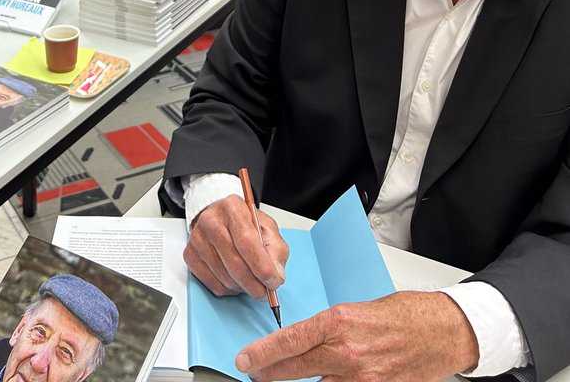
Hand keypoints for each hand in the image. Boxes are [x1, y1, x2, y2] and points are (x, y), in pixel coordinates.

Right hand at [184, 195, 287, 299]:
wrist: (219, 218)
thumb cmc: (243, 223)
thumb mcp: (267, 228)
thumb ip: (276, 250)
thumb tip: (276, 275)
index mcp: (232, 208)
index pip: (247, 242)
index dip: (262, 267)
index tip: (273, 281)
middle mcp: (211, 221)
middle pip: (235, 263)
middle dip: (254, 284)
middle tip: (265, 291)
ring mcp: (197, 239)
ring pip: (225, 278)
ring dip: (243, 288)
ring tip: (251, 282)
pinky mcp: (190, 255)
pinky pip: (213, 285)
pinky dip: (229, 290)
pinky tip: (235, 280)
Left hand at [235, 290, 478, 381]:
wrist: (442, 331)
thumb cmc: (404, 314)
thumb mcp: (357, 311)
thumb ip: (330, 330)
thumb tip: (306, 343)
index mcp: (340, 322)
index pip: (290, 340)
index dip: (263, 353)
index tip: (245, 360)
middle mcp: (347, 352)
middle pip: (296, 368)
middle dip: (270, 373)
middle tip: (255, 373)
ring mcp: (363, 378)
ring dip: (302, 380)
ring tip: (287, 375)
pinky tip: (328, 381)